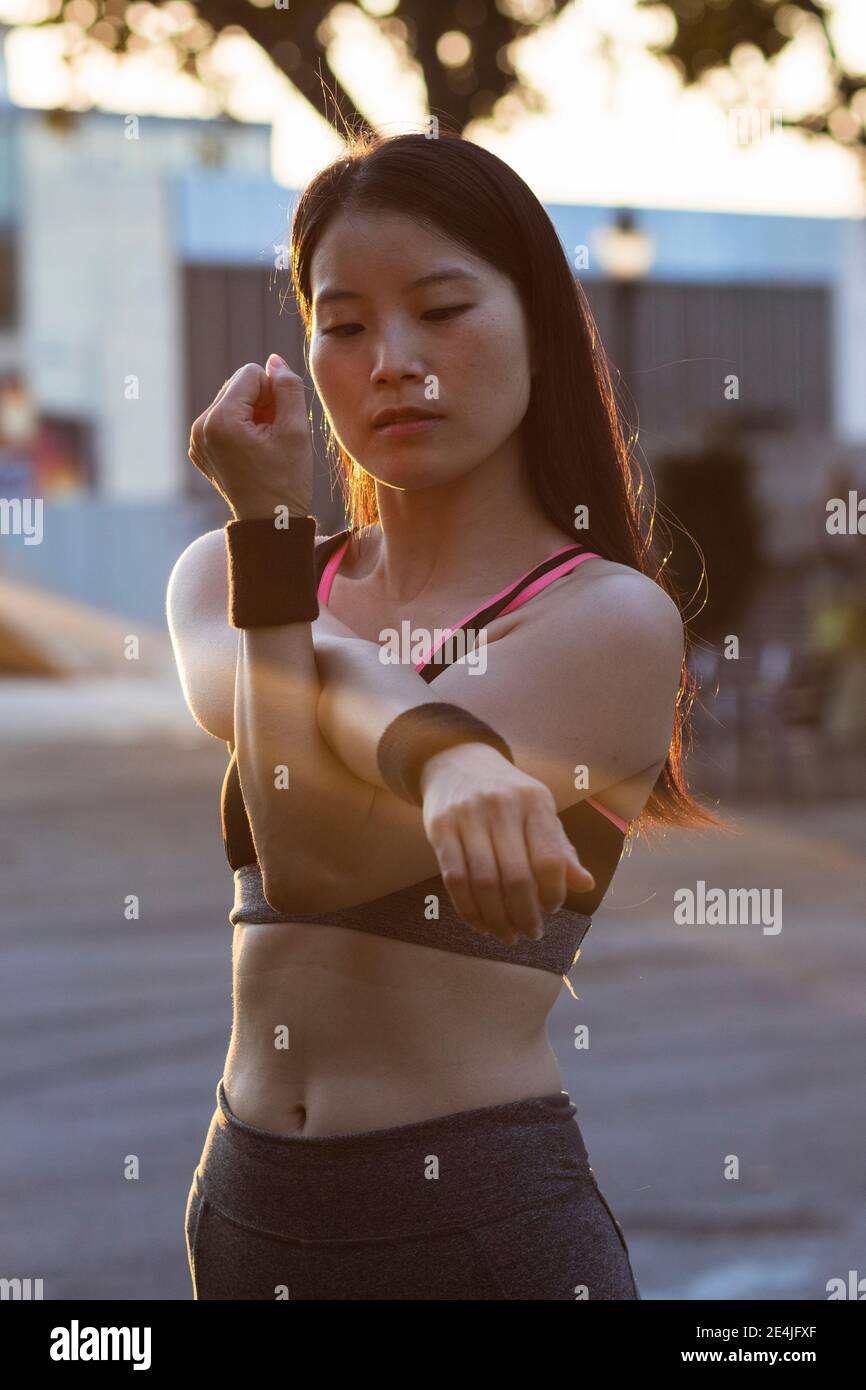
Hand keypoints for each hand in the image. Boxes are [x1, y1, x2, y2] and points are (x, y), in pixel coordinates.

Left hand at [188, 355, 312, 519]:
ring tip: (265, 445)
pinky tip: (253, 452)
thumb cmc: (287, 481)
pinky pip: (222, 420)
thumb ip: (288, 388)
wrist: (269, 523)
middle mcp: (201, 427)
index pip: (251, 374)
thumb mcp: (296, 431)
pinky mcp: (199, 449)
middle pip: (238, 385)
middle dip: (261, 402)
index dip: (275, 392)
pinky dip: (240, 428)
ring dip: (252, 414)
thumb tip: (274, 360)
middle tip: (275, 435)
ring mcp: (197, 440)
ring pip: (231, 401)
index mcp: (221, 421)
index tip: (282, 423)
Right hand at [419, 743, 594, 945]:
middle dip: (525, 916)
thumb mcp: (539, 811)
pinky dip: (468, 909)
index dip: (553, 893)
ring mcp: (467, 817)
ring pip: (484, 883)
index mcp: (535, 802)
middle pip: (516, 878)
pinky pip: (454, 878)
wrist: (456, 760)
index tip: (551, 910)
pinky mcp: (439, 828)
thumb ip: (561, 849)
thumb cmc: (507, 795)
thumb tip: (586, 885)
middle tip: (530, 934)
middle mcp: (502, 807)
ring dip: (497, 919)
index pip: (550, 860)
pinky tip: (480, 923)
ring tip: (506, 935)